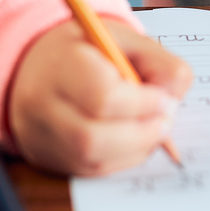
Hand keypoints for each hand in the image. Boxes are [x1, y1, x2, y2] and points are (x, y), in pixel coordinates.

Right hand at [8, 18, 192, 175]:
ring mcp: (42, 136)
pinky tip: (135, 141)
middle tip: (165, 123)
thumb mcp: (124, 40)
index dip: (142, 104)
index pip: (102, 96)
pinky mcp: (49, 158)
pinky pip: (91, 170)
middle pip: (91, 137)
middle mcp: (41, 104)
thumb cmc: (87, 52)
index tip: (165, 100)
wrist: (37, 67)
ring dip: (135, 149)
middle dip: (140, 134)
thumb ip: (157, 62)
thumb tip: (172, 99)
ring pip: (91, 160)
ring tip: (153, 131)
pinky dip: (122, 159)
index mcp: (60, 64)